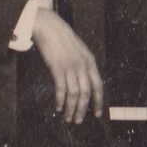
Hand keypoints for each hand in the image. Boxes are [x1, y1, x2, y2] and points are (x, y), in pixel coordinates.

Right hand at [30, 7, 104, 123]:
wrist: (48, 26)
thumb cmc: (61, 38)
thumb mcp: (79, 50)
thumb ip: (83, 64)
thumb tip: (84, 80)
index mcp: (90, 61)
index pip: (98, 86)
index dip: (98, 101)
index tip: (97, 114)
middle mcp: (82, 65)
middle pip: (86, 93)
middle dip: (82, 110)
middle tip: (78, 121)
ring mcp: (70, 67)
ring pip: (74, 94)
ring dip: (71, 109)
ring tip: (67, 118)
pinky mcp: (57, 67)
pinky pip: (61, 89)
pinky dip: (60, 101)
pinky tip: (58, 108)